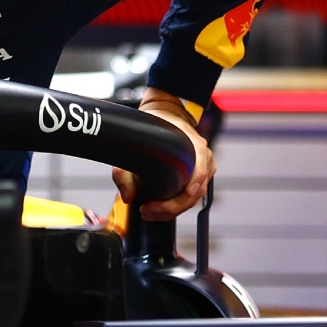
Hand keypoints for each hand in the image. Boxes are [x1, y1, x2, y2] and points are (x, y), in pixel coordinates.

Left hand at [113, 88, 213, 219]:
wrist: (165, 115)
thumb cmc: (155, 127)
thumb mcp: (135, 142)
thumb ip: (124, 171)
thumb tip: (128, 196)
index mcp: (193, 144)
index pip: (202, 165)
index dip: (195, 181)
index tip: (185, 192)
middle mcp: (202, 157)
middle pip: (197, 190)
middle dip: (174, 206)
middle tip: (151, 210)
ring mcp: (202, 168)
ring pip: (194, 197)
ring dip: (174, 209)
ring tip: (150, 212)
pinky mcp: (196, 178)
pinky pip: (191, 197)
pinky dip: (176, 206)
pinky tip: (159, 209)